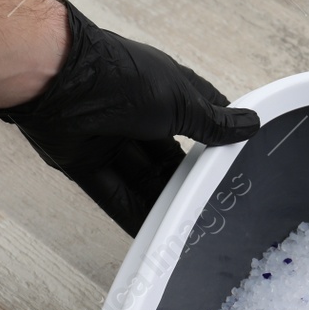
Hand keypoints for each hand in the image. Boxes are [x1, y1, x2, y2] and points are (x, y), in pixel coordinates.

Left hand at [0, 0, 259, 234]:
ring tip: (187, 225)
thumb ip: (214, 123)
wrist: (56, 80)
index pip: (201, 119)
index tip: (234, 166)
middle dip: (188, 179)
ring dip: (163, 200)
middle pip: (171, 157)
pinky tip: (155, 232)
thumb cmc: (121, 77)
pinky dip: (132, 214)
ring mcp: (111, 140)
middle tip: (211, 204)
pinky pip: (113, 195)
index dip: (217, 141)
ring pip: (143, 179)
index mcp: (166, 91)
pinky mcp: (85, 163)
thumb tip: (251, 125)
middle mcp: (139, 115)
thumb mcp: (182, 102)